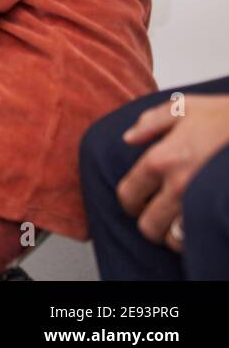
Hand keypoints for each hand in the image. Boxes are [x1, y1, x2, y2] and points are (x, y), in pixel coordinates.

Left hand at [117, 93, 228, 251]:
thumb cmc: (228, 116)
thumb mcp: (185, 107)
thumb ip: (151, 121)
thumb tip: (129, 138)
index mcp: (161, 160)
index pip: (128, 195)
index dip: (129, 202)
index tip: (137, 201)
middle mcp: (178, 186)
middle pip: (149, 225)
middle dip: (150, 222)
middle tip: (159, 214)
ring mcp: (203, 204)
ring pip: (175, 239)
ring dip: (174, 234)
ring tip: (179, 222)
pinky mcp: (222, 212)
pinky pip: (201, 239)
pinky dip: (197, 238)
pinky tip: (200, 225)